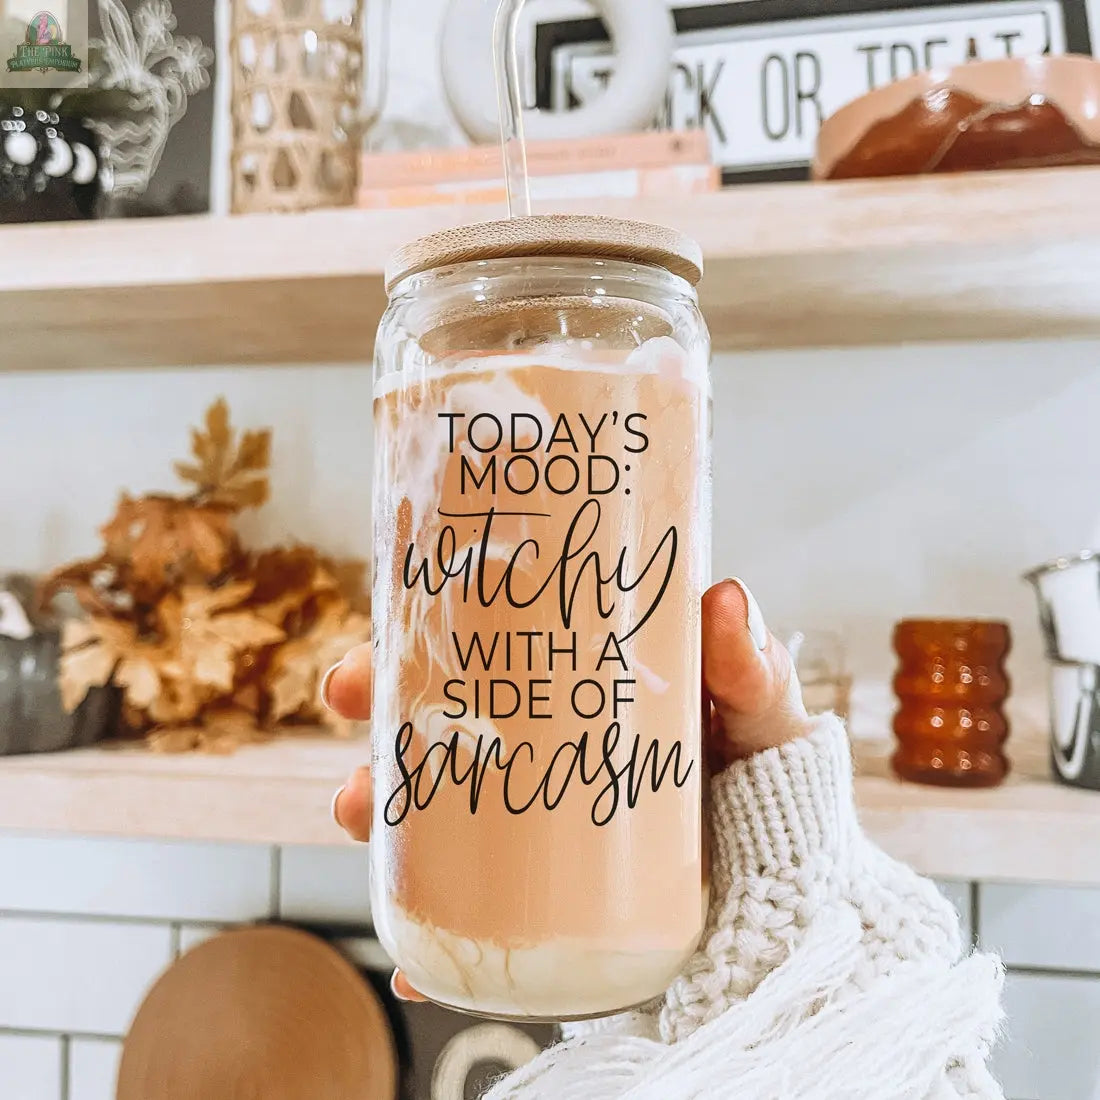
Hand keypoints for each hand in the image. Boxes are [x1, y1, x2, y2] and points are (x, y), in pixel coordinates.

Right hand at [324, 578, 811, 1002]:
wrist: (789, 887)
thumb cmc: (764, 777)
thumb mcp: (757, 715)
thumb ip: (748, 670)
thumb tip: (726, 599)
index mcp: (575, 694)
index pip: (482, 655)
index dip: (415, 646)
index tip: (370, 650)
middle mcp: (539, 755)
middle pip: (438, 730)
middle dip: (378, 723)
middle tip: (351, 705)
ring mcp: (534, 833)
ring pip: (434, 816)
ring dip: (380, 817)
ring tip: (358, 819)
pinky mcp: (545, 905)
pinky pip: (473, 922)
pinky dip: (438, 943)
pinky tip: (417, 965)